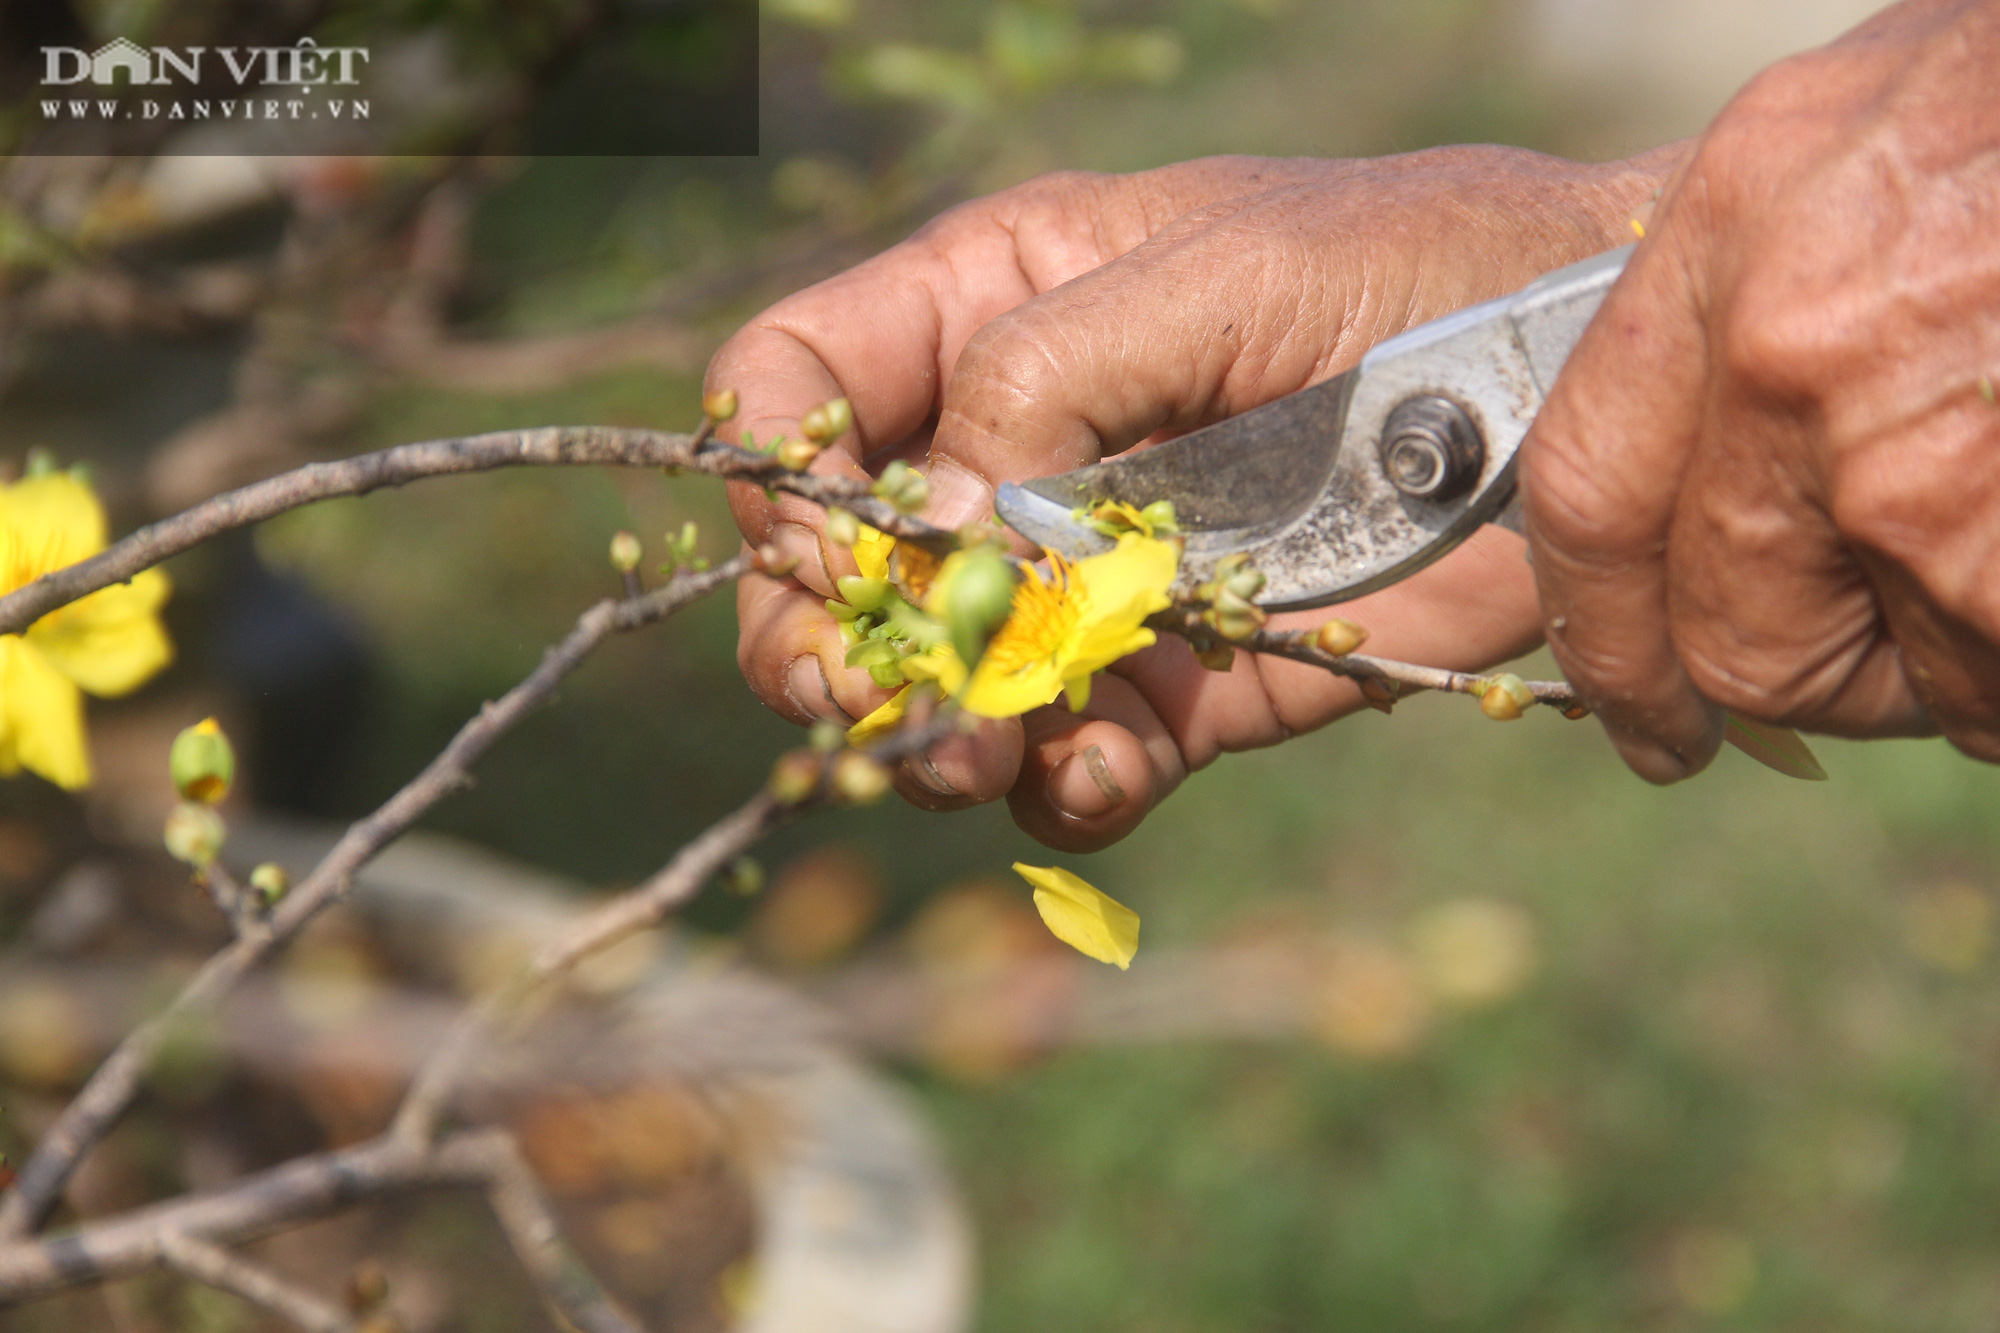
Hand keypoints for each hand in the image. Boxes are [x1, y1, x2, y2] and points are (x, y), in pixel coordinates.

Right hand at [714, 145, 1677, 847]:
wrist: (1591, 387)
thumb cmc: (1417, 266)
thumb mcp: (1223, 272)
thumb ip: (1050, 374)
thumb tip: (924, 523)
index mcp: (994, 309)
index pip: (800, 386)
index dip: (776, 473)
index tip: (820, 549)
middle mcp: (1018, 455)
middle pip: (842, 569)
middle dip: (827, 641)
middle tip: (863, 702)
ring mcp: (1094, 580)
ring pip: (948, 684)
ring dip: (938, 736)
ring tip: (976, 757)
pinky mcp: (1188, 683)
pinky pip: (1080, 761)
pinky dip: (1069, 788)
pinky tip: (1102, 772)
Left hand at [1522, 0, 1999, 780]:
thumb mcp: (1889, 135)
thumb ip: (1776, 287)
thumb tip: (1717, 459)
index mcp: (1742, 216)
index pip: (1587, 484)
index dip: (1608, 624)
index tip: (1639, 700)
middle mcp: (1791, 344)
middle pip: (1731, 630)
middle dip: (1821, 666)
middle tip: (1912, 625)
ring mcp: (1915, 457)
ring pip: (1899, 677)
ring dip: (1969, 657)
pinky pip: (1996, 691)